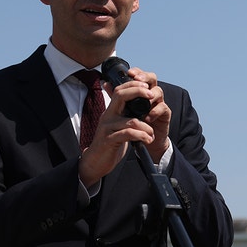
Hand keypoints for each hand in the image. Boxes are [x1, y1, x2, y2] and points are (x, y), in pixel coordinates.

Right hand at [78, 67, 169, 186]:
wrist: (95, 162)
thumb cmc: (110, 143)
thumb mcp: (118, 125)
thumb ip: (125, 114)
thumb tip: (137, 102)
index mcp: (111, 111)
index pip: (120, 90)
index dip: (133, 84)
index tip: (147, 86)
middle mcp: (108, 116)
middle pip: (121, 95)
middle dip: (138, 92)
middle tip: (151, 96)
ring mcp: (107, 127)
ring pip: (131, 120)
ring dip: (146, 127)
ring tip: (151, 134)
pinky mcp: (108, 140)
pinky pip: (128, 134)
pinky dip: (141, 135)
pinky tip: (147, 139)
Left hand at [123, 67, 171, 160]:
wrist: (147, 139)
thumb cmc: (136, 121)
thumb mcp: (125, 108)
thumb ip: (118, 96)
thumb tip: (105, 83)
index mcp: (142, 90)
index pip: (141, 76)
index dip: (137, 72)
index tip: (129, 72)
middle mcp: (152, 93)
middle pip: (152, 78)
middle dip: (145, 77)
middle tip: (139, 80)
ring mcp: (159, 102)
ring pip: (158, 91)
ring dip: (150, 95)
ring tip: (143, 102)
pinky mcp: (165, 113)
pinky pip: (163, 107)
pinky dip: (154, 111)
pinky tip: (147, 117)